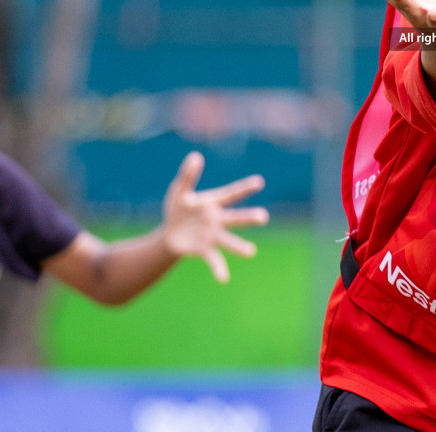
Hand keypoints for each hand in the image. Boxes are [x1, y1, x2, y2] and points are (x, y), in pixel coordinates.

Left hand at [161, 152, 268, 283]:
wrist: (171, 234)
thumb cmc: (179, 208)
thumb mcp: (179, 190)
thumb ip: (188, 175)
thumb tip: (195, 156)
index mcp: (213, 203)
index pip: (231, 194)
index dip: (245, 188)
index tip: (259, 182)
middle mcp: (218, 219)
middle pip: (236, 218)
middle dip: (249, 218)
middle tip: (264, 217)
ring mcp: (213, 236)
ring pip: (229, 240)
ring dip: (239, 247)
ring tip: (251, 252)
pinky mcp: (205, 249)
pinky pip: (214, 259)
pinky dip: (219, 269)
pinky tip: (224, 279)